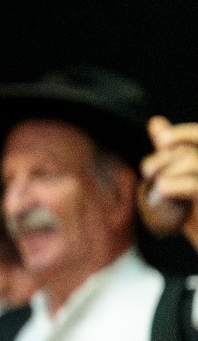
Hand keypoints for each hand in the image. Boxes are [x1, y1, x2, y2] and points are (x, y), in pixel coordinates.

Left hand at [143, 116, 197, 247]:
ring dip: (168, 170)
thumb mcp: (180, 181)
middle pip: (190, 150)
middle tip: (148, 170)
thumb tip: (156, 122)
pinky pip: (194, 184)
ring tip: (158, 186)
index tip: (162, 139)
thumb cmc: (196, 218)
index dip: (181, 133)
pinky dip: (176, 184)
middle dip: (164, 157)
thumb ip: (171, 153)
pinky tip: (163, 188)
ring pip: (192, 161)